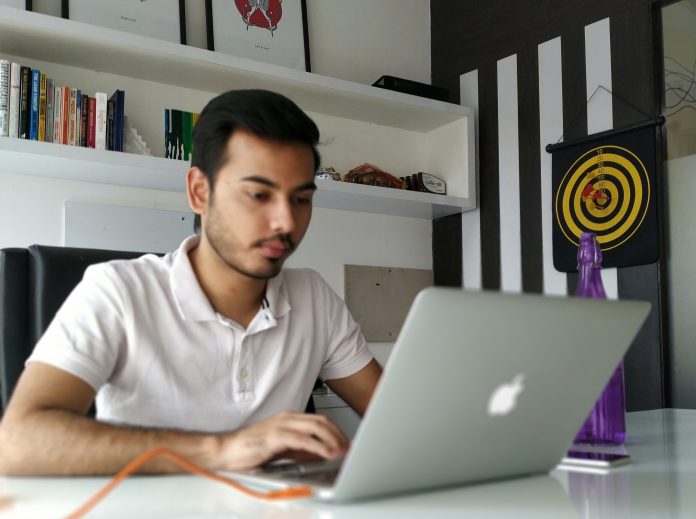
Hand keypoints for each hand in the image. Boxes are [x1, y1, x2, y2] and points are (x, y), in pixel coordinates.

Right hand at [217, 412, 348, 470]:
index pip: (320, 420)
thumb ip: (300, 448)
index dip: (336, 431)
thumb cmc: (250, 449)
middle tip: (347, 447)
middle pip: (322, 421)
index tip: (345, 443)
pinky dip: (318, 446)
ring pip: (316, 427)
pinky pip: (303, 440)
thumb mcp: (282, 448)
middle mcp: (287, 418)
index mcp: (289, 418)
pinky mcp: (276, 436)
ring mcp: (282, 425)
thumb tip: (319, 452)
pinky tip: (326, 453)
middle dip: (338, 434)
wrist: (227, 451)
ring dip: (332, 439)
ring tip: (341, 451)